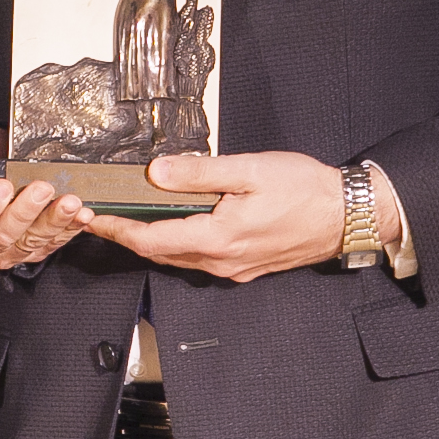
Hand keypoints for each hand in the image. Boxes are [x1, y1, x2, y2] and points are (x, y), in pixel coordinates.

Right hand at [0, 126, 93, 269]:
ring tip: (70, 201)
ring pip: (30, 243)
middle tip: (42, 188)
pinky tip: (81, 215)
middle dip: (24, 212)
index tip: (3, 185)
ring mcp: (6, 253)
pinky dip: (69, 229)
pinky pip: (51, 244)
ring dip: (54, 221)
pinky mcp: (32, 252)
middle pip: (0, 238)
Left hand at [87, 152, 393, 283]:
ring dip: (151, 240)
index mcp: (218, 238)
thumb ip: (199, 172)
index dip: (116, 228)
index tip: (90, 217)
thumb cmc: (306, 191)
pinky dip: (178, 243)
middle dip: (126, 235)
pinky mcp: (246, 267)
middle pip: (159, 252)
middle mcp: (221, 261)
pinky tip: (176, 224)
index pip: (150, 238)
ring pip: (179, 257)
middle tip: (100, 215)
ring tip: (129, 217)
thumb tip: (157, 172)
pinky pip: (201, 259)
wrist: (348, 216)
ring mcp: (234, 268)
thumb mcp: (250, 170)